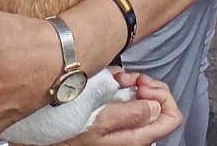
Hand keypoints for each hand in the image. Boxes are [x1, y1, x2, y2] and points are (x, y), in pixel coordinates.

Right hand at [56, 71, 182, 145]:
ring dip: (131, 82)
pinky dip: (119, 84)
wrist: (44, 134)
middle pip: (158, 103)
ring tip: (116, 79)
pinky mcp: (111, 112)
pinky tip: (109, 81)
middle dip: (145, 86)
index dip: (163, 97)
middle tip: (129, 80)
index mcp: (136, 137)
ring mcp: (123, 121)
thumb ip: (131, 114)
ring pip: (142, 96)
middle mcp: (133, 130)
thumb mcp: (100, 123)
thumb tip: (155, 106)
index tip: (144, 88)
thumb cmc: (67, 135)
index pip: (172, 117)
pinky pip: (125, 95)